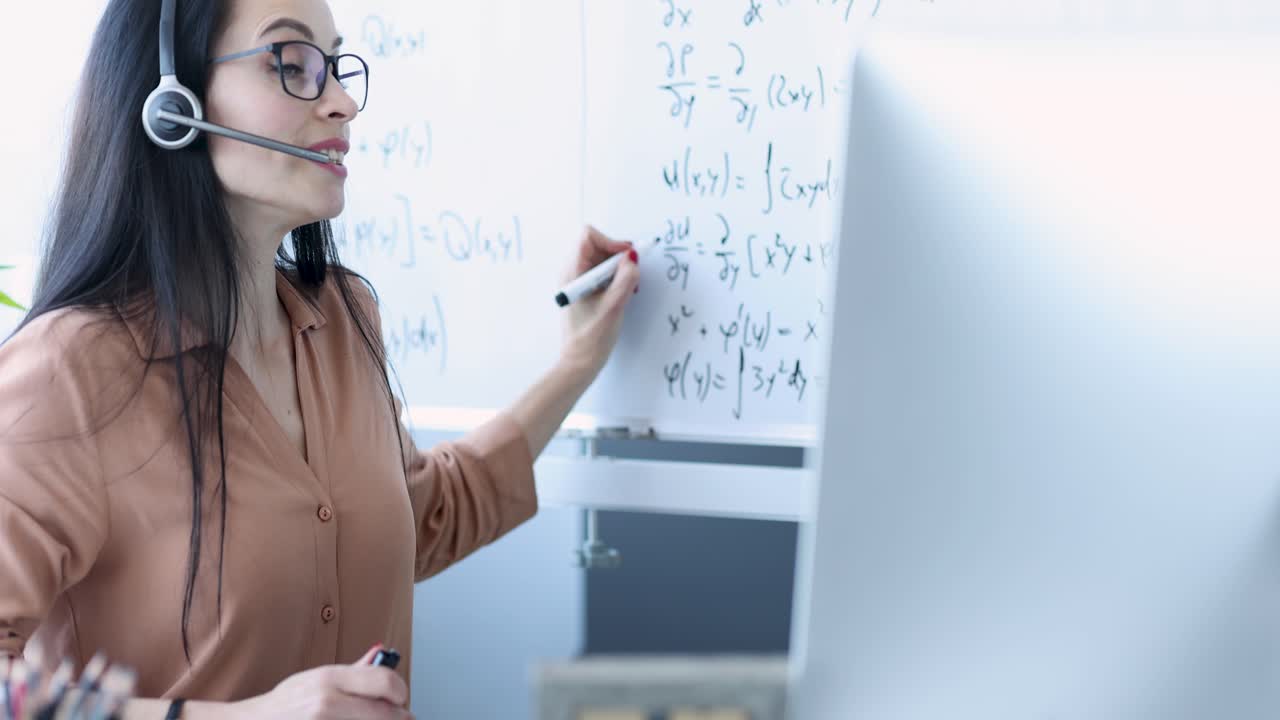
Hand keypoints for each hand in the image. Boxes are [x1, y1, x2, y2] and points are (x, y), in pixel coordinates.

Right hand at [224, 645, 410, 719]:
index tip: (401, 697)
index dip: (401, 692)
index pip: (385, 681)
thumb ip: (352, 671)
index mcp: (329, 678)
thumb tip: (382, 655)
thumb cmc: (283, 705)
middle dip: (398, 716)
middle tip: (402, 717)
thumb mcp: (316, 679)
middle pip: (386, 713)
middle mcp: (326, 702)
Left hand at [559, 225, 640, 377]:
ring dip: (618, 268)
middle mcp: (572, 273)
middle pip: (596, 245)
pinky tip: (623, 293)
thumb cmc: (591, 338)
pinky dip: (616, 277)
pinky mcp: (585, 291)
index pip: (588, 236)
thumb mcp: (614, 306)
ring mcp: (578, 282)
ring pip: (601, 259)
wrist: (579, 362)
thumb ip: (625, 279)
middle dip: (617, 255)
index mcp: (572, 273)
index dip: (611, 241)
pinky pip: (602, 273)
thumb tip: (633, 258)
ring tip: (628, 287)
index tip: (627, 257)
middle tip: (632, 273)